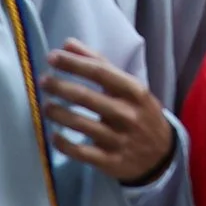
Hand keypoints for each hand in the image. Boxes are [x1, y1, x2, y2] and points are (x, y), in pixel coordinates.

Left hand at [43, 40, 174, 184]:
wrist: (162, 154)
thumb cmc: (140, 113)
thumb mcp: (129, 87)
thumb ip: (100, 64)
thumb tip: (68, 44)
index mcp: (134, 91)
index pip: (100, 72)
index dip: (74, 63)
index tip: (52, 57)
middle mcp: (128, 114)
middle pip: (86, 97)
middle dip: (60, 86)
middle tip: (43, 81)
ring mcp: (119, 139)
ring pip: (80, 124)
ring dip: (57, 113)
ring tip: (46, 106)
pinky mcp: (110, 161)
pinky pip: (80, 152)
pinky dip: (63, 143)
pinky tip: (53, 135)